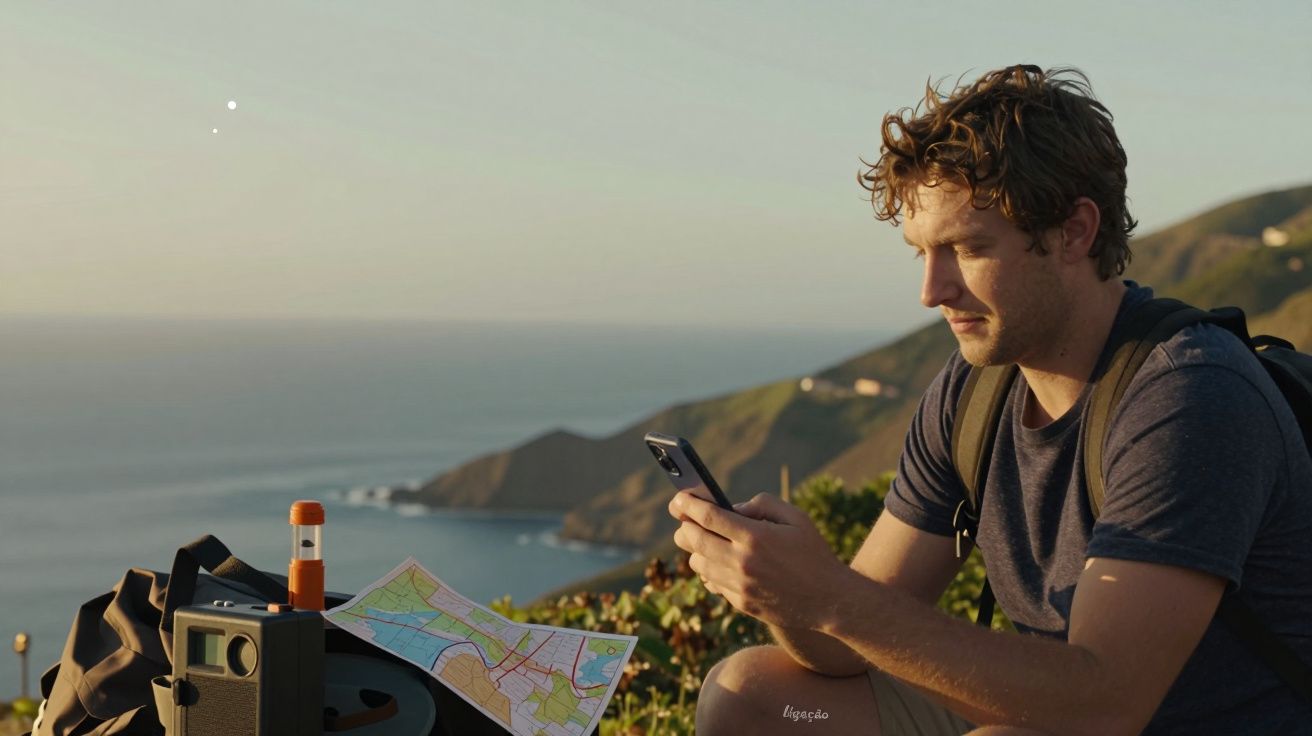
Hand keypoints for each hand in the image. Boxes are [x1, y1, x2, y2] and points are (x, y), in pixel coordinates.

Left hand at [667, 491, 854, 629]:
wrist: (830, 600)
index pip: (708, 517)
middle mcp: (742, 562)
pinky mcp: (741, 603)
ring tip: (701, 540)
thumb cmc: (813, 553)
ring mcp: (740, 586)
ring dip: (695, 550)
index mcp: (755, 536)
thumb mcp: (796, 517)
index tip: (678, 499)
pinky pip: (712, 584)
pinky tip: (715, 562)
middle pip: (694, 541)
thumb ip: (762, 504)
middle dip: (684, 527)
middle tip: (684, 519)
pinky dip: (708, 570)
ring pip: (698, 564)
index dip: (688, 505)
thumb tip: (732, 507)